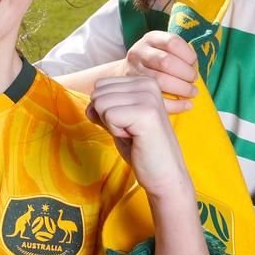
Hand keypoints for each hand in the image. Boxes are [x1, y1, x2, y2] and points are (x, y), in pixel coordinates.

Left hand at [87, 75, 191, 199]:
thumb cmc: (141, 148)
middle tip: (130, 130)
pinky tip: (135, 138)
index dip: (106, 110)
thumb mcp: (118, 120)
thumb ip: (104, 107)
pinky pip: (108, 116)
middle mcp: (148, 84)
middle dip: (107, 117)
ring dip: (112, 125)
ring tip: (133, 134)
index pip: (100, 85)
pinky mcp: (146, 112)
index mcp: (143, 81)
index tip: (128, 122)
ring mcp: (148, 96)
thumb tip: (90, 105)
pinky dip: (116, 132)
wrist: (164, 173)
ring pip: (101, 103)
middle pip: (98, 93)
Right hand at [121, 31, 196, 112]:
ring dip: (182, 88)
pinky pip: (157, 98)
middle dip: (186, 73)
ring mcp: (134, 71)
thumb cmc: (152, 62)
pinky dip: (175, 104)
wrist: (124, 75)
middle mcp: (139, 52)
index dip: (188, 54)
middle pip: (165, 61)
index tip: (194, 64)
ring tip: (192, 92)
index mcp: (150, 39)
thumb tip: (194, 68)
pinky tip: (187, 105)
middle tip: (193, 80)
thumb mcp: (162, 49)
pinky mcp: (134, 91)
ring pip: (160, 80)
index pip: (172, 42)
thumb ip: (178, 54)